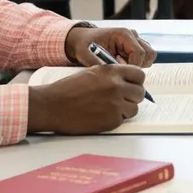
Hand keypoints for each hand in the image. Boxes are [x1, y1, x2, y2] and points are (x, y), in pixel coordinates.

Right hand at [27, 64, 145, 133]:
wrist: (52, 106)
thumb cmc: (68, 88)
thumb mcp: (92, 72)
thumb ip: (112, 75)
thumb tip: (128, 81)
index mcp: (112, 72)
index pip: (139, 75)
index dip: (136, 81)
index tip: (132, 85)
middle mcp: (117, 87)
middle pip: (140, 93)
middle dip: (132, 96)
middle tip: (122, 99)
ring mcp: (115, 105)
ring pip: (134, 108)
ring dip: (125, 109)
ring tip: (109, 108)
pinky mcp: (111, 121)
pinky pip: (122, 120)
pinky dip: (115, 119)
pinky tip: (101, 115)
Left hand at [64, 25, 155, 67]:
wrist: (83, 39)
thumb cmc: (84, 45)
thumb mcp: (85, 55)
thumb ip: (97, 64)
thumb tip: (109, 75)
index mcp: (123, 34)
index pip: (139, 53)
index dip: (132, 66)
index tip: (121, 72)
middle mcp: (133, 35)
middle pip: (149, 54)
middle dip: (137, 66)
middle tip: (121, 69)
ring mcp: (136, 40)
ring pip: (149, 56)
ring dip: (138, 65)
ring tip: (121, 66)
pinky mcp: (135, 46)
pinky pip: (144, 58)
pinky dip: (136, 64)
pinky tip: (122, 64)